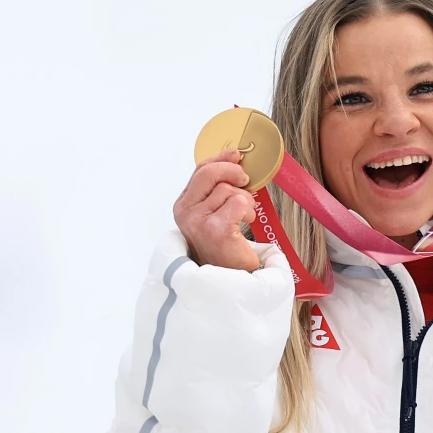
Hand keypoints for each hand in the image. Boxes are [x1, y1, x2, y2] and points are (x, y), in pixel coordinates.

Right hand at [173, 148, 260, 271]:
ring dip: (245, 200)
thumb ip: (217, 189)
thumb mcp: (213, 212)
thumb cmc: (224, 245)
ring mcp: (199, 222)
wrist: (230, 276)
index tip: (237, 155)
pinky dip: (248, 210)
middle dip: (233, 171)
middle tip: (245, 181)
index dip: (221, 158)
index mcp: (183, 205)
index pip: (200, 170)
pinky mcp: (216, 231)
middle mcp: (186, 213)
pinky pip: (238, 202)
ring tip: (244, 216)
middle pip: (209, 173)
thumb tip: (234, 159)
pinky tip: (245, 222)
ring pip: (229, 190)